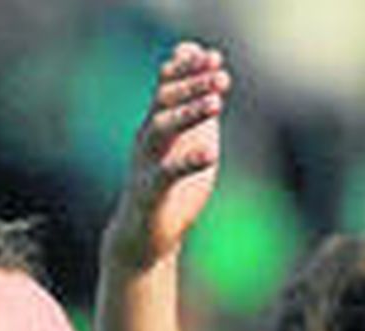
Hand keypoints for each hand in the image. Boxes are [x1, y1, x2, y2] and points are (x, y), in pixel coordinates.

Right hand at [103, 41, 230, 271]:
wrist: (142, 240)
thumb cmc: (168, 191)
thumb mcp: (188, 146)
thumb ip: (197, 112)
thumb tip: (206, 77)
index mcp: (155, 128)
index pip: (167, 88)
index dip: (188, 70)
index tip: (214, 56)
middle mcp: (146, 142)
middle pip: (163, 102)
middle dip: (192, 86)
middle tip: (222, 76)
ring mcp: (143, 166)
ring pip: (160, 131)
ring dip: (188, 114)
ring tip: (217, 103)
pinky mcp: (148, 195)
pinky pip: (165, 175)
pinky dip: (188, 162)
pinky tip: (211, 153)